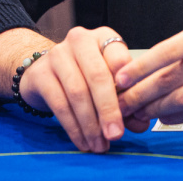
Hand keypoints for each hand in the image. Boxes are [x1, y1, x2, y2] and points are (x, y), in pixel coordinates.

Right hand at [17, 26, 131, 153]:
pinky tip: (83, 142)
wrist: (42, 71)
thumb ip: (126, 101)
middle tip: (116, 135)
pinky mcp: (40, 74)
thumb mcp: (107, 82)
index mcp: (103, 38)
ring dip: (91, 125)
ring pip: (78, 92)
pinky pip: (60, 104)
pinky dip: (74, 127)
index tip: (135, 109)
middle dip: (109, 110)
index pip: (120, 58)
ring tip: (100, 145)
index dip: (128, 85)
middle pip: (98, 76)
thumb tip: (142, 125)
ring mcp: (57, 55)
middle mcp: (80, 40)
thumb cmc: (83, 74)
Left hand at [114, 21, 182, 125]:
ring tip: (144, 113)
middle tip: (125, 104)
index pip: (164, 52)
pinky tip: (168, 118)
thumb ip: (179, 52)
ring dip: (159, 109)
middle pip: (171, 79)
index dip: (139, 68)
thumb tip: (144, 73)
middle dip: (142, 95)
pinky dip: (182, 117)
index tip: (120, 80)